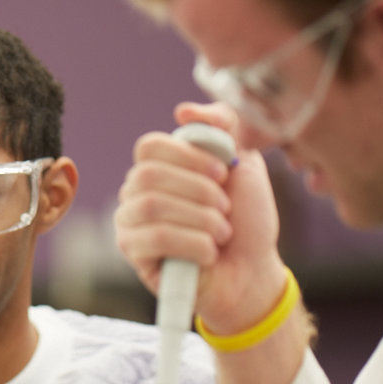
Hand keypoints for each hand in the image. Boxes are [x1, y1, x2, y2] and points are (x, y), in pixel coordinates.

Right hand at [115, 102, 287, 334]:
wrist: (252, 272)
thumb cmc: (246, 221)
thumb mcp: (244, 163)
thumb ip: (223, 127)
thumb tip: (183, 111)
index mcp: (159, 168)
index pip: (149, 146)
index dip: (189, 156)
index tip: (224, 173)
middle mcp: (136, 193)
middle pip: (148, 175)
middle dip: (199, 191)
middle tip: (226, 209)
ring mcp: (130, 224)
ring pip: (151, 206)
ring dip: (200, 219)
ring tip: (221, 233)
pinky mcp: (133, 255)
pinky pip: (155, 238)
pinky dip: (193, 244)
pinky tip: (209, 253)